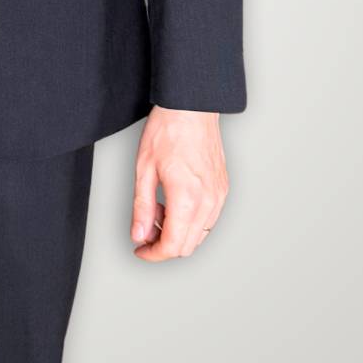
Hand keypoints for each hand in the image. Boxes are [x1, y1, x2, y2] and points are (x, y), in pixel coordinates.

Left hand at [130, 105, 227, 260]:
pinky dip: (190, 221)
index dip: (153, 254)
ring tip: (157, 209)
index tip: (140, 250)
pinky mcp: (223, 189)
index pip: (172, 246)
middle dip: (163, 245)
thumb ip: (142, 207)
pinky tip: (174, 203)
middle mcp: (209, 201)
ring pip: (199, 235)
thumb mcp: (144, 169)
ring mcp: (219, 196)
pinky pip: (208, 219)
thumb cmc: (167, 131)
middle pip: (187, 246)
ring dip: (176, 232)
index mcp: (187, 198)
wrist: (191, 108)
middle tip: (144, 229)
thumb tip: (139, 235)